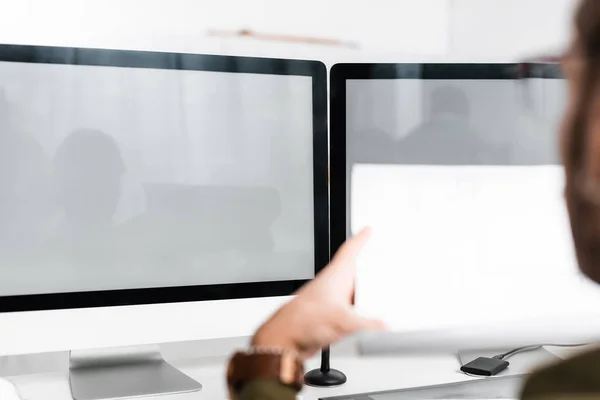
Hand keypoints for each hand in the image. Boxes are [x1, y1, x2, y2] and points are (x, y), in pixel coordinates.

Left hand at [251, 228, 385, 358]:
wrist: (284, 338)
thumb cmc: (303, 320)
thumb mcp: (343, 321)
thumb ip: (367, 323)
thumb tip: (382, 324)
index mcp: (336, 275)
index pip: (349, 250)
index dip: (360, 238)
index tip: (367, 230)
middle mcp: (332, 285)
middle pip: (352, 270)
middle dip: (365, 265)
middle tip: (378, 260)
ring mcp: (329, 299)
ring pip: (350, 289)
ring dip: (361, 290)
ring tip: (377, 292)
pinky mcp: (326, 314)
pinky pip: (347, 307)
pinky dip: (357, 309)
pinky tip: (364, 318)